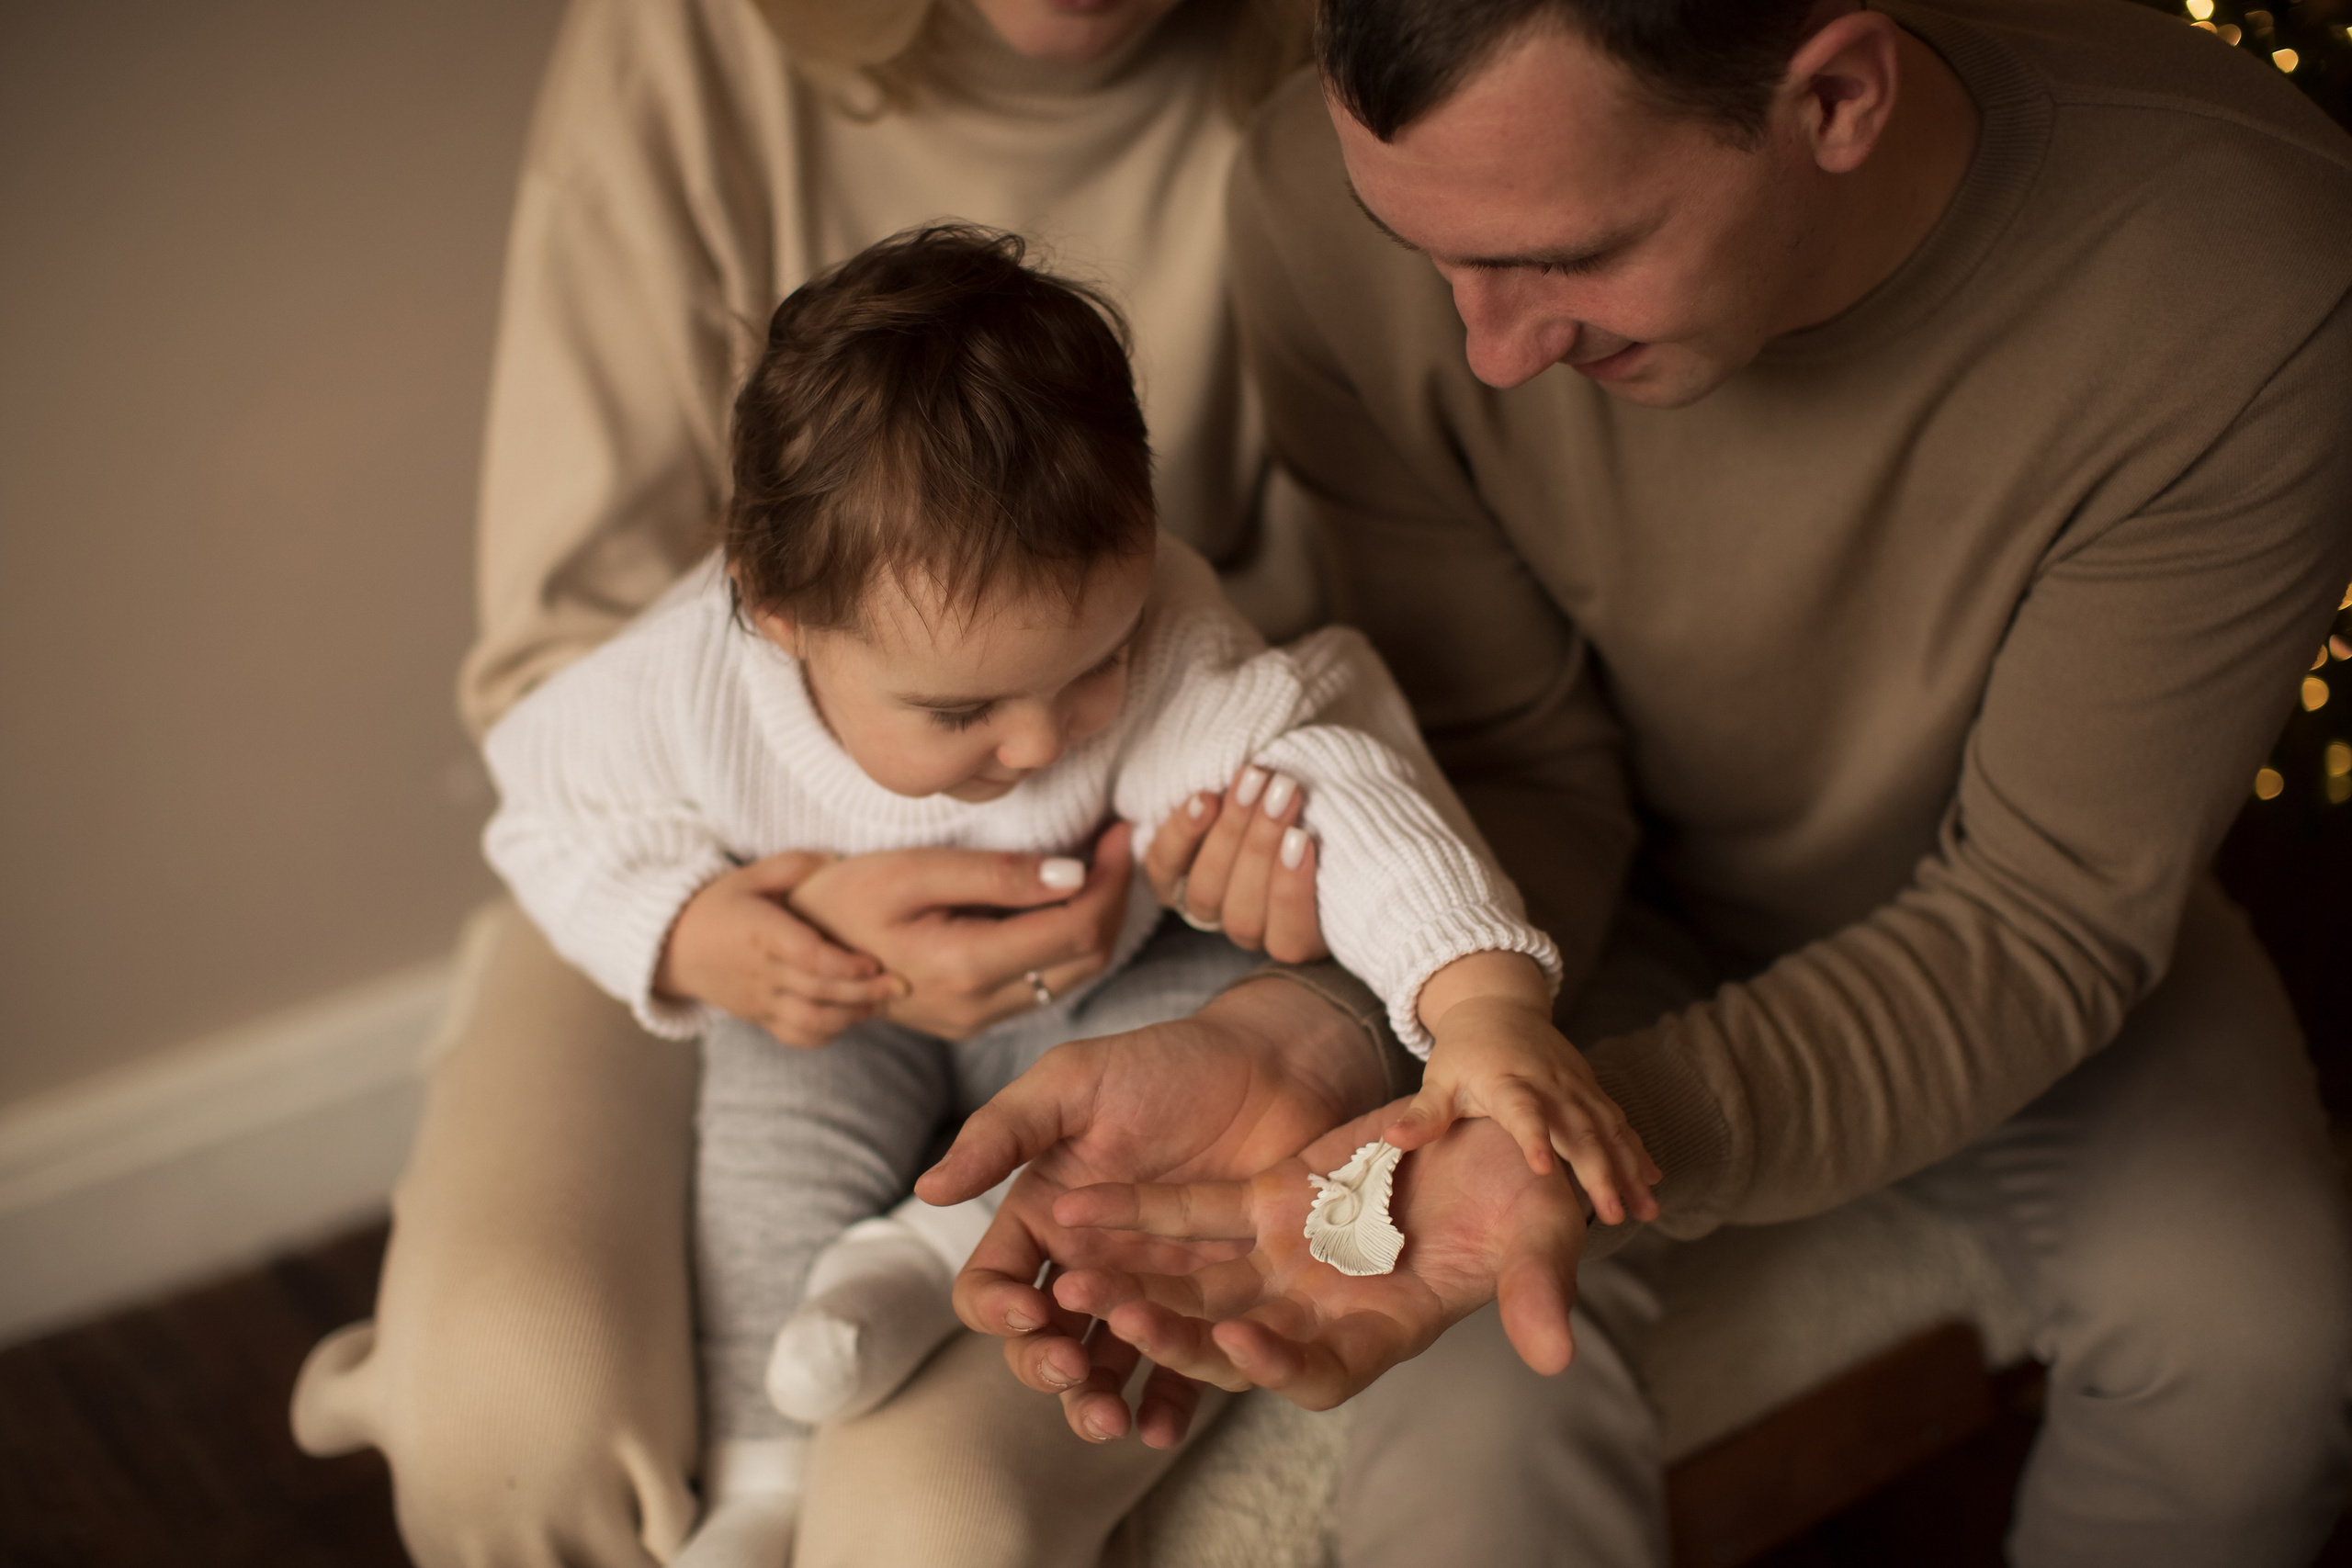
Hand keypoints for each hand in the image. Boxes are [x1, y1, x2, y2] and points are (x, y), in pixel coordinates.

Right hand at [654, 850, 900, 1046]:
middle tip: (900, 986)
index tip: (874, 962)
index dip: (842, 964)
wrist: (674, 947)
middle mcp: (760, 972)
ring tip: (880, 1002)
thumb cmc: (721, 904)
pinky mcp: (761, 1018)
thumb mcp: (751, 874)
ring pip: (809, 1021)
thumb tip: (838, 860)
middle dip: (862, 992)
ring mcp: (760, 1000)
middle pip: (816, 991)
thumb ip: (795, 866)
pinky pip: (797, 1036)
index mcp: (759, 932)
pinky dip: (828, 1033)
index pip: (805, 956)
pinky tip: (853, 1017)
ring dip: (849, 1016)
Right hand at [790, 823, 1134, 1040]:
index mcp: (964, 967)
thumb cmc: (847, 896)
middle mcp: (976, 1007)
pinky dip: (1066, 943)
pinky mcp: (970, 1020)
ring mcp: (974, 1021)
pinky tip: (1063, 901)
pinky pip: (1042, 985)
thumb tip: (1075, 874)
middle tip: (1118, 844)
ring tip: (1099, 866)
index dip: (1111, 880)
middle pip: (1086, 958)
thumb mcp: (915, 870)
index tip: (1121, 833)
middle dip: (1113, 899)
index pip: (1075, 928)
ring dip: (1094, 921)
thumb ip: (997, 874)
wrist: (794, 950)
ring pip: (1071, 977)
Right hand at [915, 973, 1389, 1445]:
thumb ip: (1004, 1132)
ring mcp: (1147, 1292)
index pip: (993, 1283)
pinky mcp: (1209, 1309)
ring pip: (1104, 1368)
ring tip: (1112, 1421)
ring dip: (1096, 1403)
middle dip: (1045, 1367)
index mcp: (1043, 1219)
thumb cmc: (1166, 1065)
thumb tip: (928, 1190)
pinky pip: (1181, 1370)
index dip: (997, 1307)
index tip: (1028, 1307)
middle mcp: (1086, 1266)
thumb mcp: (1074, 1082)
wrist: (1273, 1068)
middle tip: (1072, 1368)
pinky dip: (1167, 1405)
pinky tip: (1162, 1427)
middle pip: (1041, 1340)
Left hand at [1050, 1108, 1586, 1410]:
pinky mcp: (1262, 1201)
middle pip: (1230, 1336)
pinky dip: (1132, 1211)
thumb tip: (1556, 1352)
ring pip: (1191, 1279)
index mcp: (1380, 1333)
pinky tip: (1072, 1209)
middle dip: (1169, 1331)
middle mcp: (1318, 1308)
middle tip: (1112, 1320)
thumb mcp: (1541, 1234)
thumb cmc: (1532, 1193)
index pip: (1315, 1372)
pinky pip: (1186, 1213)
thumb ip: (1535, 1290)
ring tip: (1067, 1276)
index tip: (1243, 1344)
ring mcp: (1283, 1257)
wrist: (1503, 1132)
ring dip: (1129, 1279)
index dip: (1276, 1366)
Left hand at [1143, 765, 1327, 961]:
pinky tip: (1205, 798)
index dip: (1292, 892)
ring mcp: (1207, 908)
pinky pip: (1165, 867)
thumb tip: (1331, 828)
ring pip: (1204, 891)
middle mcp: (1251, 931)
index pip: (1291, 940)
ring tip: (1251, 782)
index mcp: (1302, 937)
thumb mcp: (1347, 828)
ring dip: (1229, 831)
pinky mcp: (1170, 879)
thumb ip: (1344, 840)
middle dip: (1261, 846)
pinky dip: (1182, 832)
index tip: (1303, 838)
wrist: (1284, 786)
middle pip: (1243, 914)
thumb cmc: (1330, 811)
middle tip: (1282, 791)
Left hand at [1388, 953, 1661, 1224]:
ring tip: (1646, 1210)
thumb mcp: (1438, 1080)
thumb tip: (1389, 1140)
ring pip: (1608, 1129)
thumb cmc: (1463, 1053)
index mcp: (1507, 1083)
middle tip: (1612, 1214)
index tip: (1542, 1170)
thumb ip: (1421, 1114)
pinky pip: (1619, 1121)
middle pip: (1578, 1128)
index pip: (1522, 1112)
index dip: (1532, 1138)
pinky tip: (1653, 1181)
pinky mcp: (1590, 1089)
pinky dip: (1637, 1150)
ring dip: (1629, 1168)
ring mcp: (1574, 1085)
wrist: (1499, 1005)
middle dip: (1600, 1171)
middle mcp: (1548, 1083)